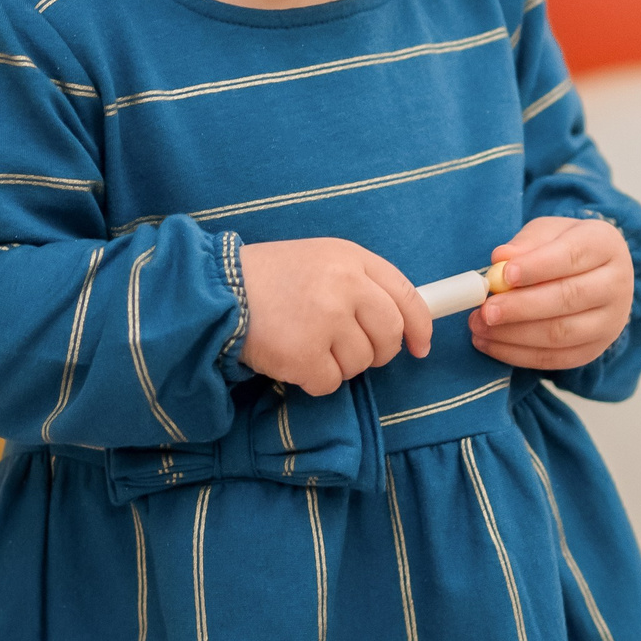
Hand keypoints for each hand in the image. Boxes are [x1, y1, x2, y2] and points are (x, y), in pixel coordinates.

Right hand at [238, 238, 433, 395]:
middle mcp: (345, 285)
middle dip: (377, 352)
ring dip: (338, 364)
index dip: (419, 326)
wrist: (220, 289)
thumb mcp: (322, 260)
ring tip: (307, 343)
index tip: (419, 346)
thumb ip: (361, 284)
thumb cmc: (272, 277)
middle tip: (349, 350)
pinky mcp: (305, 353)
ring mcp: (326, 320)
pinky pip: (330, 382)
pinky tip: (293, 357)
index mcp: (352, 258)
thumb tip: (403, 326)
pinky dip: (313, 379)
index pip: (406, 296)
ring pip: (361, 363)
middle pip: (389, 335)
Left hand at [469, 216, 632, 371]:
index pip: (572, 256)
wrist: (595, 274)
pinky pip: (555, 358)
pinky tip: (490, 343)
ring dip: (514, 334)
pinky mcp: (594, 349)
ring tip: (479, 326)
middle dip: (522, 307)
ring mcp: (610, 322)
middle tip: (485, 310)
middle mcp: (616, 285)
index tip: (504, 275)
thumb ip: (525, 244)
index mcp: (605, 245)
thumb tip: (500, 258)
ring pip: (561, 334)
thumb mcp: (548, 233)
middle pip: (569, 298)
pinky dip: (517, 354)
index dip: (537, 267)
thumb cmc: (564, 247)